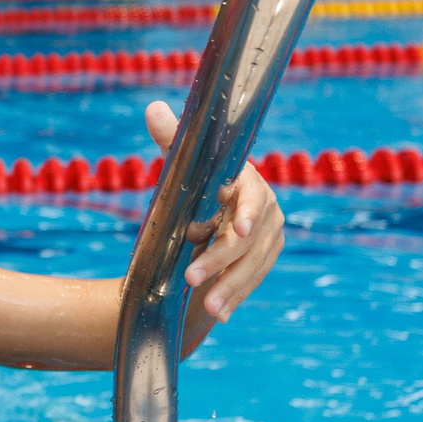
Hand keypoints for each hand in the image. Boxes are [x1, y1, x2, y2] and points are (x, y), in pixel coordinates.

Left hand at [145, 101, 284, 324]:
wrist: (206, 222)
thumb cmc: (193, 189)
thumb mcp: (181, 169)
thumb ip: (172, 141)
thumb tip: (153, 108)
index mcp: (248, 182)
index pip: (253, 198)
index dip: (247, 213)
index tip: (237, 228)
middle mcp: (266, 209)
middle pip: (247, 238)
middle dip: (220, 259)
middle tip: (191, 277)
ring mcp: (269, 237)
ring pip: (253, 265)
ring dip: (230, 287)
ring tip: (208, 306)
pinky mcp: (265, 260)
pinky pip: (252, 282)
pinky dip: (235, 297)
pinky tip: (221, 314)